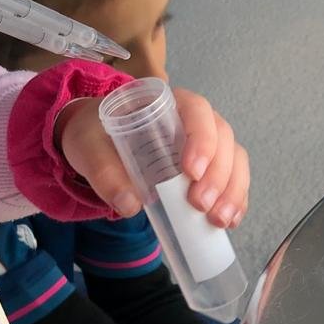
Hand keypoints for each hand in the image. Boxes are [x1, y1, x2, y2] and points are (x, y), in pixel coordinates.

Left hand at [56, 90, 250, 228]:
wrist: (96, 144)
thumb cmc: (95, 136)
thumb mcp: (88, 147)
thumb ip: (103, 172)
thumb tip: (129, 204)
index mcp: (167, 102)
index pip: (196, 110)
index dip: (201, 139)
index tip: (191, 171)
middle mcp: (194, 119)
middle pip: (223, 138)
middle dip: (218, 174)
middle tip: (199, 204)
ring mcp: (207, 143)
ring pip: (234, 159)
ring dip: (232, 190)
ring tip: (219, 219)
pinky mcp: (209, 168)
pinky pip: (233, 180)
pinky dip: (236, 200)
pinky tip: (230, 221)